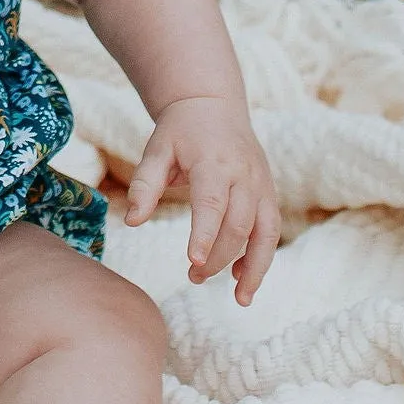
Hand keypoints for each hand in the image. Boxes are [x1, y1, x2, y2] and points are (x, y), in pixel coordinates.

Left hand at [124, 95, 279, 304]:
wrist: (213, 104)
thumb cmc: (180, 131)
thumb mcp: (156, 149)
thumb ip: (144, 185)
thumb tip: (132, 222)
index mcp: (214, 162)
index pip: (212, 203)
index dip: (205, 233)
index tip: (193, 261)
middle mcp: (244, 174)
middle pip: (238, 225)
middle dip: (218, 257)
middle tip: (193, 277)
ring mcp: (261, 184)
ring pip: (266, 233)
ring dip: (255, 267)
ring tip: (240, 299)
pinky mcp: (268, 193)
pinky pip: (271, 229)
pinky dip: (261, 256)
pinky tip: (241, 277)